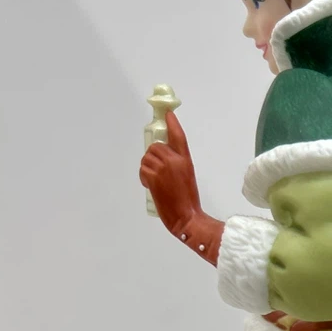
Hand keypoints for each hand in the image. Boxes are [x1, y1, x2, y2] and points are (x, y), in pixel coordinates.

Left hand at [139, 112, 223, 264]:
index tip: (167, 113)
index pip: (178, 137)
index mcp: (186, 160)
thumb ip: (176, 165)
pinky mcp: (152, 178)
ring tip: (155, 180)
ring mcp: (163, 169)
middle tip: (157, 170)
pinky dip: (144, 177)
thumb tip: (160, 159)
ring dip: (147, 167)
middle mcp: (174, 161)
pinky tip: (151, 186)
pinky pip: (142, 170)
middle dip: (153, 157)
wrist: (186, 217)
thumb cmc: (188, 201)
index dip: (172, 123)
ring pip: (146, 158)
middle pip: (155, 147)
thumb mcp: (187, 177)